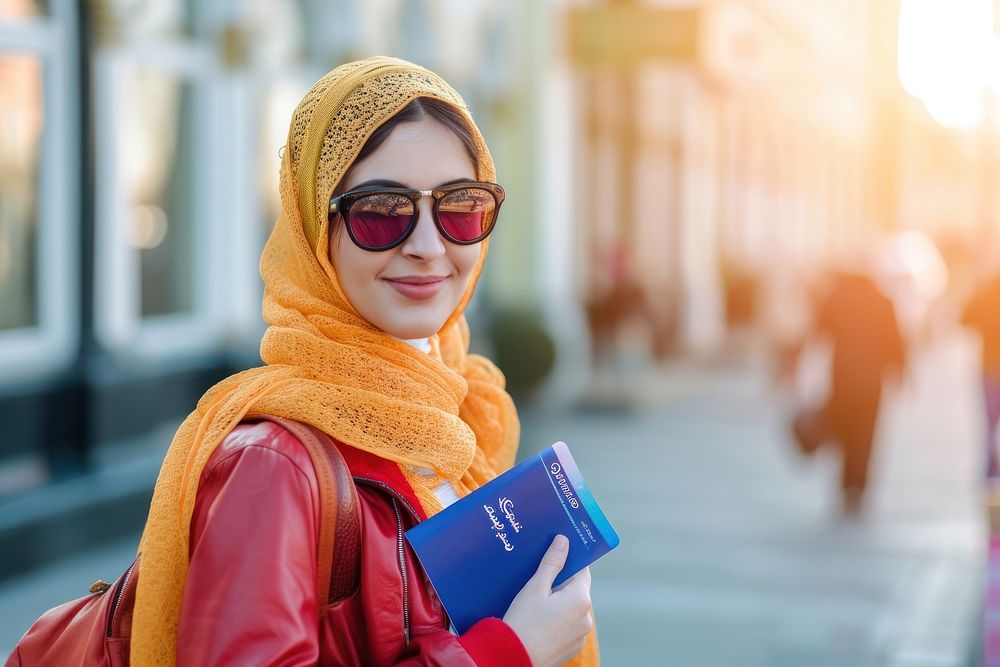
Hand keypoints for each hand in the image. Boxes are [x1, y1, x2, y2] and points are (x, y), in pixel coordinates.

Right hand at [503, 535, 592, 666]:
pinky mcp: (573, 647)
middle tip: (539, 582)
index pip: (582, 570)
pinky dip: (559, 621)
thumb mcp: (535, 587)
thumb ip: (552, 562)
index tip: (557, 557)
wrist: (513, 657)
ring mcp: (581, 635)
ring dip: (560, 604)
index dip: (569, 562)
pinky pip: (569, 627)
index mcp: (580, 598)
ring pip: (573, 609)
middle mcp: (586, 617)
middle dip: (561, 584)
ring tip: (537, 604)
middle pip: (577, 591)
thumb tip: (563, 540)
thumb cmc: (523, 621)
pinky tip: (540, 621)